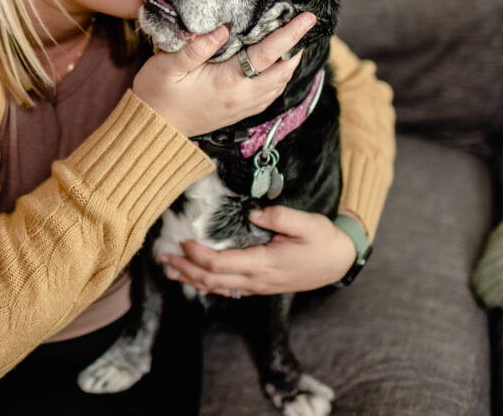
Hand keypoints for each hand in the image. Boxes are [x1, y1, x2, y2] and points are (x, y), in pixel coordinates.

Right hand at [132, 12, 316, 136]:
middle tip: (301, 25)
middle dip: (296, 47)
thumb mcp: (169, 65)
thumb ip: (197, 47)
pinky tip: (275, 66)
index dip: (290, 33)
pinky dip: (279, 78)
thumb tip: (223, 29)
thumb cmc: (157, 94)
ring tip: (291, 41)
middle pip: (283, 70)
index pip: (268, 53)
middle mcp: (241, 96)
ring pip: (280, 85)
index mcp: (228, 81)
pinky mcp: (239, 112)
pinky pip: (269, 95)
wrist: (154, 128)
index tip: (307, 18)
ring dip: (289, 63)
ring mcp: (242, 107)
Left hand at [158, 206, 356, 295]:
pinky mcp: (260, 285)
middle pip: (212, 279)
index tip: (184, 241)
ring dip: (191, 279)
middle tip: (162, 257)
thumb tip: (255, 213)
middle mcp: (257, 279)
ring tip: (169, 270)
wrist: (339, 262)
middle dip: (185, 269)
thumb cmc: (323, 241)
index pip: (221, 264)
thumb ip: (280, 217)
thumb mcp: (308, 223)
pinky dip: (207, 284)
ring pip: (217, 287)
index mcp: (264, 264)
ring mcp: (258, 285)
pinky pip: (228, 289)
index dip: (198, 255)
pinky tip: (195, 280)